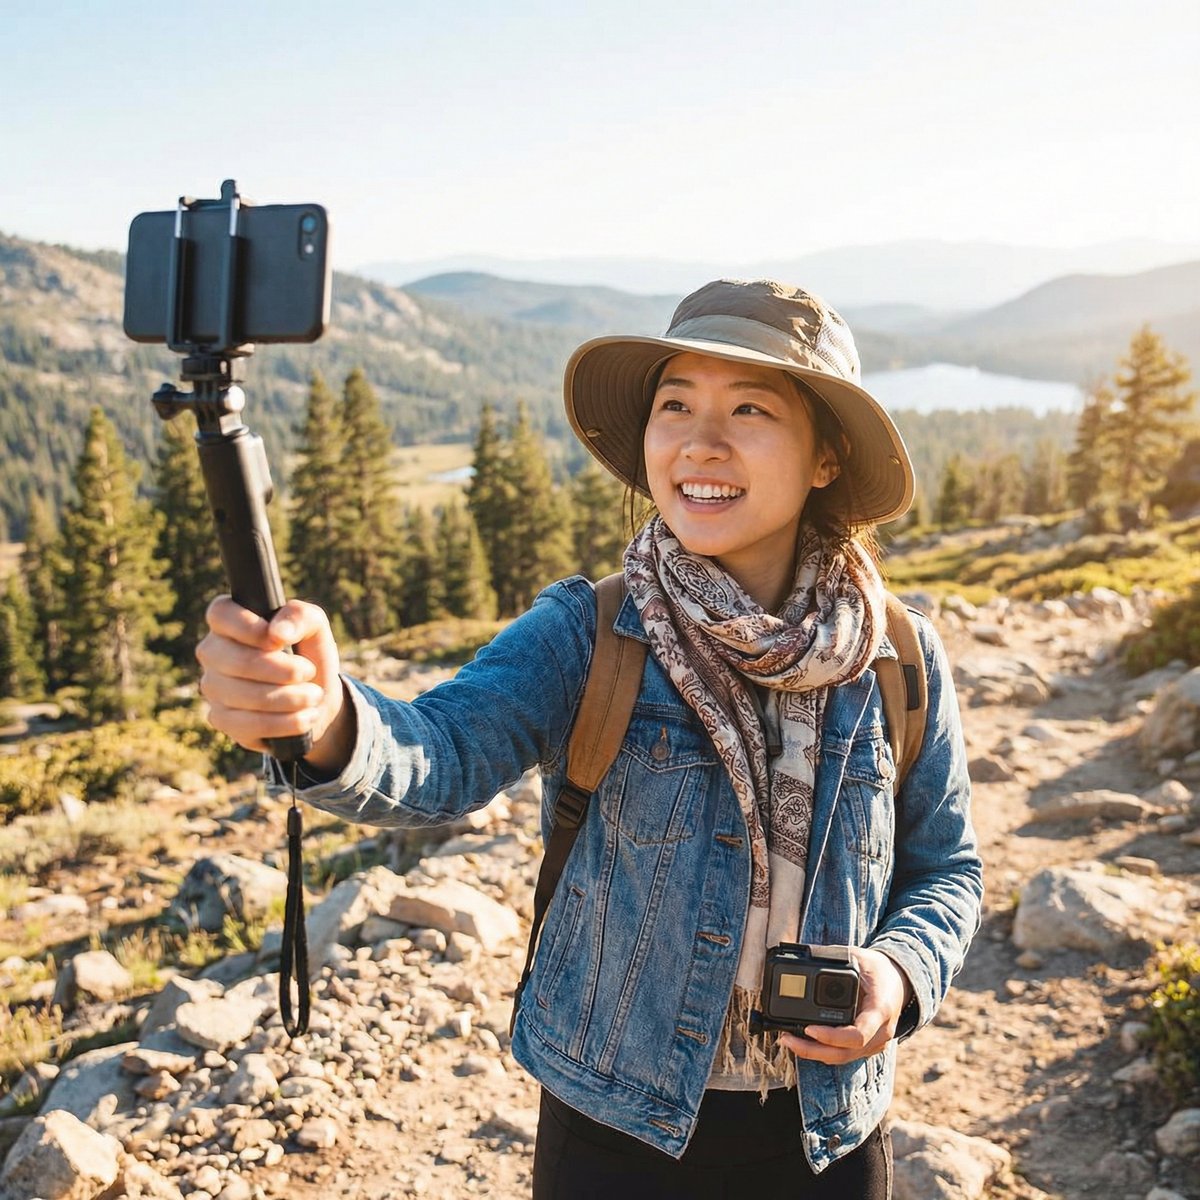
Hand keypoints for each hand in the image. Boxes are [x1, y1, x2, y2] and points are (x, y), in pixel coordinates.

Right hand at [196, 596, 352, 772]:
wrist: (315, 698)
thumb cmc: (308, 654)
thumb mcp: (314, 627)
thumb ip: (299, 616)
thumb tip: (277, 633)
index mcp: (228, 621)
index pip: (220, 614)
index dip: (249, 627)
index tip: (279, 641)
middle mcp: (212, 652)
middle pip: (238, 661)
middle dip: (284, 670)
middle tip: (309, 672)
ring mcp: (212, 687)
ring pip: (246, 696)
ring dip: (291, 698)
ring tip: (314, 695)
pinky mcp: (221, 719)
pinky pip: (249, 725)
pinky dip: (286, 722)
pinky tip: (306, 716)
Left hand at [778, 946, 911, 1064]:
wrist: (901, 980)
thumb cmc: (879, 968)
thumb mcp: (860, 957)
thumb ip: (836, 958)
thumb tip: (807, 955)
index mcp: (880, 1009)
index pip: (858, 1034)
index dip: (832, 1036)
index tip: (809, 1029)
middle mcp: (881, 1032)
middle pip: (845, 1053)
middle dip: (813, 1050)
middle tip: (787, 1039)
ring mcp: (876, 1043)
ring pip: (843, 1058)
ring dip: (815, 1054)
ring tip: (789, 1041)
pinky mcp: (869, 1046)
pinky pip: (845, 1055)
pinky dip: (824, 1052)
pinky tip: (806, 1043)